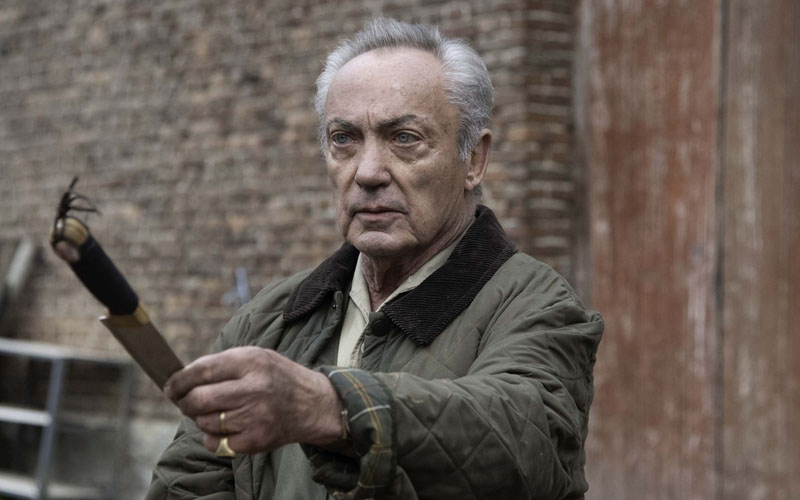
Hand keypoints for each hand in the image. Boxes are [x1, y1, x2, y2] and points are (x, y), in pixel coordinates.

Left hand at [163, 346, 343, 453]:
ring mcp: (255, 416)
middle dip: (184, 402)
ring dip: (201, 419)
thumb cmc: (277, 377)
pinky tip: (226, 427)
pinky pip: (215, 443)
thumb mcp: (255, 357)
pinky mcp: (255, 440)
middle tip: (185, 402)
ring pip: (205, 422)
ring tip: (216, 412)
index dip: (179, 380)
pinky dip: (213, 437)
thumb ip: (221, 364)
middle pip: (198, 400)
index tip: (170, 386)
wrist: (313, 404)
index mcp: (251, 362)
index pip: (202, 370)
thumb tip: (181, 378)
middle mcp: (254, 388)